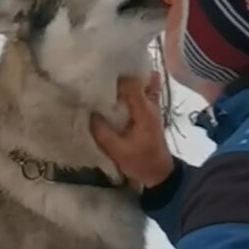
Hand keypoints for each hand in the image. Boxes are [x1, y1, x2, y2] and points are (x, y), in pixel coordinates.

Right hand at [91, 73, 174, 188]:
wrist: (160, 174)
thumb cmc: (140, 162)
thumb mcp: (117, 151)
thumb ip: (102, 131)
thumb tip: (89, 112)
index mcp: (144, 111)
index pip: (131, 85)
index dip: (115, 80)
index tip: (98, 81)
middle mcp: (151, 104)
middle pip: (140, 78)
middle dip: (122, 74)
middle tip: (102, 75)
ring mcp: (153, 107)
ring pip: (145, 83)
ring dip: (129, 80)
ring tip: (110, 80)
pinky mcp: (150, 112)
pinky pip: (144, 92)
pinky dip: (134, 88)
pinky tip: (118, 92)